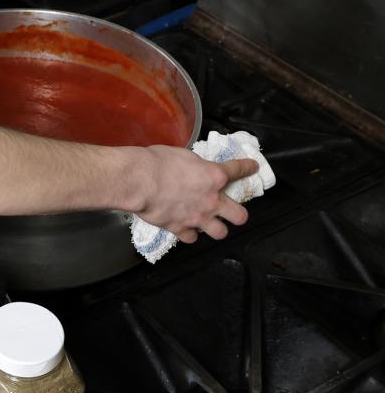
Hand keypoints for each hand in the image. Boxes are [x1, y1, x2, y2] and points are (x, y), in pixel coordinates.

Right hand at [133, 146, 258, 242]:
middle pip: (240, 215)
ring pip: (221, 232)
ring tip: (209, 223)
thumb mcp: (182, 155)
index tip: (252, 167)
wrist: (139, 180)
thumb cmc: (157, 162)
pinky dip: (189, 233)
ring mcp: (198, 217)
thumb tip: (194, 168)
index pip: (238, 171)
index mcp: (214, 176)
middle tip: (230, 209)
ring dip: (216, 227)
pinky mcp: (180, 228)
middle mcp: (212, 200)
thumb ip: (195, 165)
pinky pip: (191, 238)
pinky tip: (184, 227)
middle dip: (237, 212)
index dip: (248, 168)